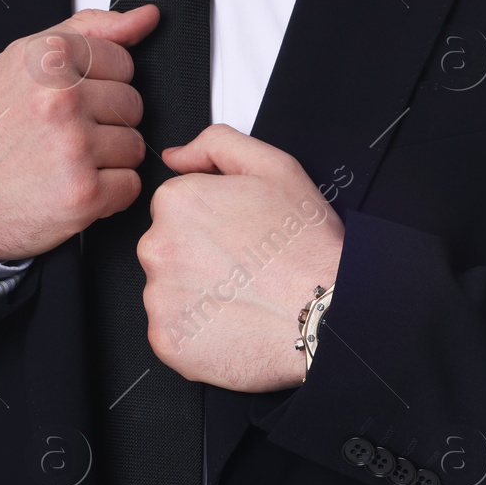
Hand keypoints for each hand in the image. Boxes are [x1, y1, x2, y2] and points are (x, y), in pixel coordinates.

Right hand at [0, 6, 156, 260]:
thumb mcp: (24, 60)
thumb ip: (89, 31)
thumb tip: (146, 17)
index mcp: (48, 58)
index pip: (123, 62)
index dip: (100, 86)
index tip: (70, 101)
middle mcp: (61, 98)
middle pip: (132, 105)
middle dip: (106, 123)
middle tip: (63, 136)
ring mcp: (74, 146)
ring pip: (135, 146)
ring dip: (108, 160)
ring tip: (65, 162)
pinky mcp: (84, 193)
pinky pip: (130, 186)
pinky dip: (108, 194)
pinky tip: (71, 187)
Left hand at [141, 124, 343, 391]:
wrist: (329, 315)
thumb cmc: (306, 248)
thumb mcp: (274, 168)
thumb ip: (216, 145)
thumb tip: (177, 156)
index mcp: (177, 201)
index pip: (178, 209)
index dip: (214, 223)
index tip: (241, 238)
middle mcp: (156, 247)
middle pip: (169, 249)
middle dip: (201, 259)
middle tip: (247, 269)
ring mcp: (158, 297)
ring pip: (169, 293)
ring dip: (199, 297)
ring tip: (244, 298)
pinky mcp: (166, 339)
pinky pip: (174, 333)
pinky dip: (198, 334)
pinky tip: (233, 325)